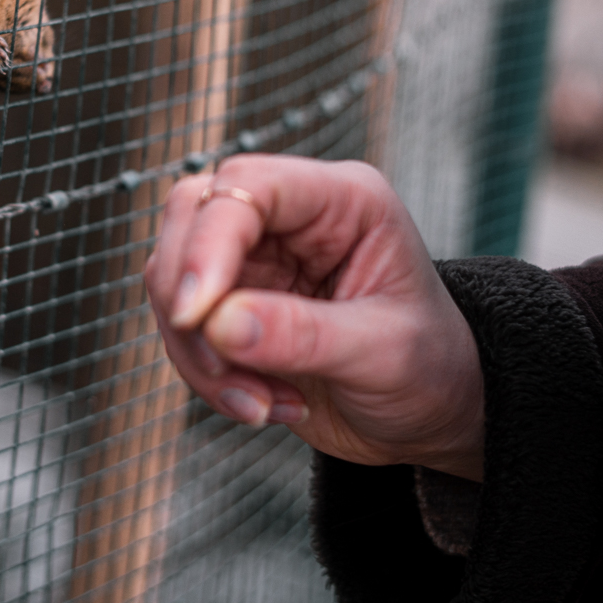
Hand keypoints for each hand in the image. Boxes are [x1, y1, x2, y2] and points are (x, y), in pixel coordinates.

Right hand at [144, 156, 484, 480]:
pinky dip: (206, 375)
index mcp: (341, 200)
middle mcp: (290, 217)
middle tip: (223, 365)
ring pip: (173, 275)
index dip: (210, 243)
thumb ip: (303, 335)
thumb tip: (218, 324)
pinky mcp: (231, 303)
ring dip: (199, 350)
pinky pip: (181, 326)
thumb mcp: (383, 353)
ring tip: (262, 403)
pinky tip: (263, 404)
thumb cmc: (429, 368)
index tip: (197, 315)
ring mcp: (255, 257)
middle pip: (193, 216)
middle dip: (191, 299)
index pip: (249, 186)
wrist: (428, 416)